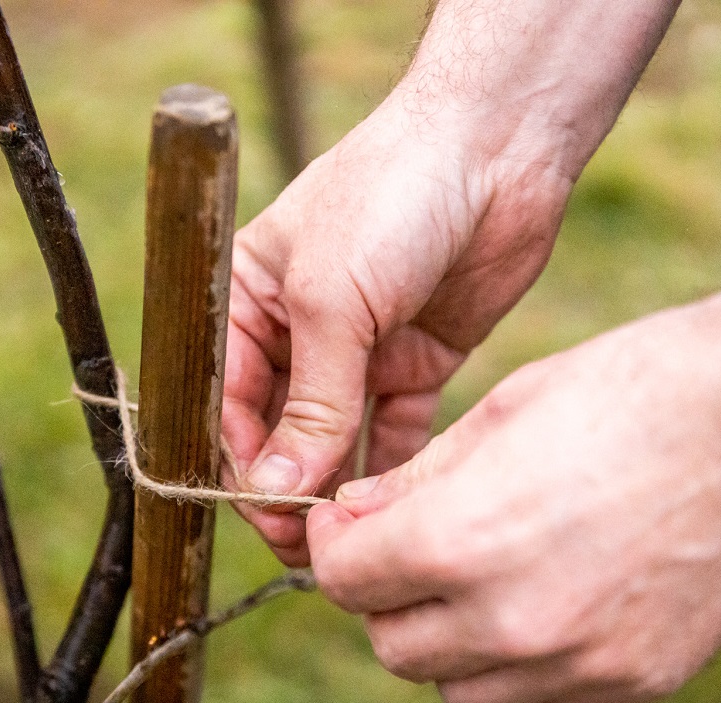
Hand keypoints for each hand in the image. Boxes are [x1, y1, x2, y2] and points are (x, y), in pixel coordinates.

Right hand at [222, 94, 572, 564]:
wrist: (496, 147)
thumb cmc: (390, 197)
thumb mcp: (333, 299)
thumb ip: (310, 400)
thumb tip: (277, 484)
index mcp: (247, 300)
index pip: (224, 397)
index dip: (237, 457)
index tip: (259, 508)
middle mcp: (296, 330)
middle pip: (276, 428)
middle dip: (283, 482)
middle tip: (301, 537)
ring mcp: (357, 349)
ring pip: (333, 439)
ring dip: (332, 486)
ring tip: (342, 536)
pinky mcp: (415, 360)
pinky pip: (394, 429)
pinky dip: (389, 467)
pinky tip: (388, 505)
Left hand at [307, 248, 720, 702]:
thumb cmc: (636, 388)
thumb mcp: (503, 410)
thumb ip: (415, 480)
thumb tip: (355, 513)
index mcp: (464, 540)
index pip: (344, 581)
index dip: (332, 546)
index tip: (345, 523)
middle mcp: (516, 620)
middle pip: (394, 648)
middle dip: (384, 597)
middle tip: (406, 549)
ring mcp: (582, 662)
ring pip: (462, 691)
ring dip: (450, 642)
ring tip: (479, 578)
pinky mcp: (640, 679)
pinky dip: (527, 670)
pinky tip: (548, 606)